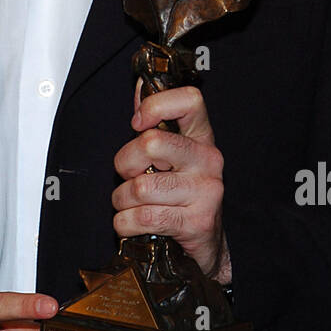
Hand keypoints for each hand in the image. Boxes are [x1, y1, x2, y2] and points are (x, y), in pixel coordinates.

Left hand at [111, 82, 230, 282]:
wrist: (207, 245)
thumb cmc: (182, 194)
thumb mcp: (172, 156)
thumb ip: (155, 122)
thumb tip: (139, 85)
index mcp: (201, 137)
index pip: (189, 100)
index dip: (155, 105)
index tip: (137, 124)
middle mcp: (208, 160)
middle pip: (151, 143)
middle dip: (124, 163)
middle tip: (129, 176)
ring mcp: (206, 191)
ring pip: (140, 187)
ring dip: (122, 200)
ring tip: (131, 205)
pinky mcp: (197, 222)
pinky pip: (142, 218)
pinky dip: (125, 224)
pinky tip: (133, 224)